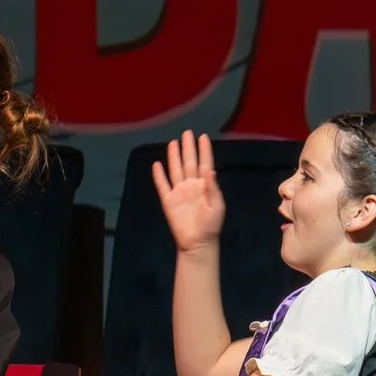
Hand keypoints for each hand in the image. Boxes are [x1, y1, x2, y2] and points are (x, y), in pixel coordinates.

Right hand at [152, 129, 224, 256]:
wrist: (197, 243)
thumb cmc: (211, 225)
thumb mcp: (217, 205)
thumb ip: (212, 187)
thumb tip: (208, 169)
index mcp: (205, 185)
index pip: (205, 163)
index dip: (204, 150)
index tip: (203, 137)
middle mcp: (191, 185)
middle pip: (189, 162)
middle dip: (188, 148)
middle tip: (187, 133)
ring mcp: (179, 192)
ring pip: (176, 170)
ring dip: (174, 157)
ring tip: (173, 143)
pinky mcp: (168, 201)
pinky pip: (162, 185)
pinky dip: (159, 176)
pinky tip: (157, 165)